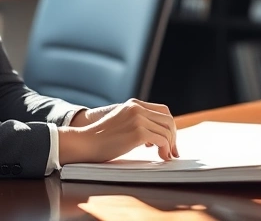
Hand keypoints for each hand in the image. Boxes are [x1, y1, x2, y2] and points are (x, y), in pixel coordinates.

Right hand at [58, 98, 177, 164]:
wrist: (86, 142)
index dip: (169, 126)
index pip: (163, 111)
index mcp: (133, 104)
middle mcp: (137, 108)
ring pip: (167, 131)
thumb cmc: (101, 138)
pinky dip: (165, 150)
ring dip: (170, 145)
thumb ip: (136, 121)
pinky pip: (162, 140)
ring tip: (166, 156)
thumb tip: (156, 136)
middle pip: (168, 120)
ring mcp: (138, 119)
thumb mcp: (121, 121)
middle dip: (173, 137)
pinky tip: (161, 157)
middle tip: (173, 151)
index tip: (169, 140)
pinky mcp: (138, 132)